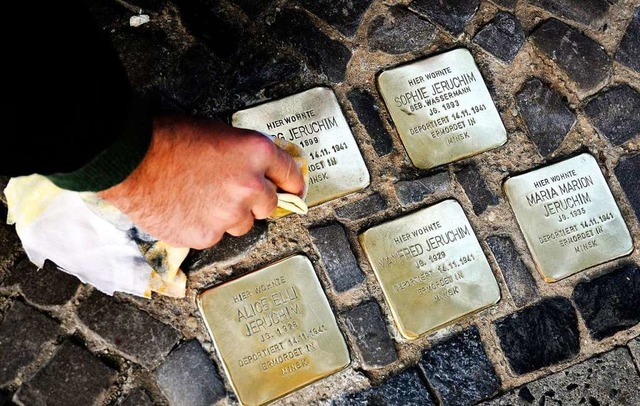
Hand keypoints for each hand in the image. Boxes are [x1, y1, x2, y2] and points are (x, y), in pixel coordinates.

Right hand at [98, 114, 304, 248]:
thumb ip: (243, 157)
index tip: (292, 193)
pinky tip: (185, 209)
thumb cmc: (168, 139)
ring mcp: (230, 214)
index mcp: (256, 153)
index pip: (291, 176)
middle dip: (255, 201)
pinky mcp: (208, 235)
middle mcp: (250, 185)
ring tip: (199, 198)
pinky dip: (203, 226)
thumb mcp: (218, 134)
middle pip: (269, 205)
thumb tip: (255, 172)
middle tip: (230, 193)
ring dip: (229, 216)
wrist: (131, 159)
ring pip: (242, 224)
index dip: (292, 186)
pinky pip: (215, 235)